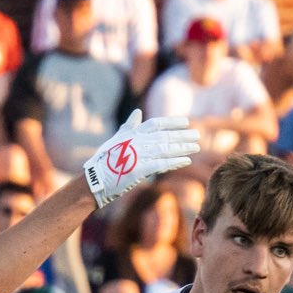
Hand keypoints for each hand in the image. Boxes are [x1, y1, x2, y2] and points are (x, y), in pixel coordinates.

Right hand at [82, 111, 201, 208]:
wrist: (95, 180)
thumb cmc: (104, 161)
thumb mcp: (115, 139)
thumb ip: (129, 126)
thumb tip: (137, 112)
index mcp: (132, 134)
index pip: (156, 124)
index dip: (172, 122)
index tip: (186, 122)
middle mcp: (136, 142)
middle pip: (165, 136)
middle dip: (182, 136)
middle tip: (197, 135)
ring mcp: (137, 156)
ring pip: (165, 149)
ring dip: (182, 148)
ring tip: (196, 147)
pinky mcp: (138, 170)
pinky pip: (161, 164)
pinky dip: (174, 162)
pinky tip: (186, 160)